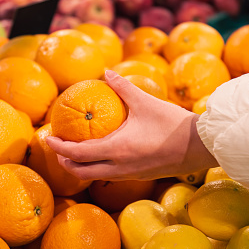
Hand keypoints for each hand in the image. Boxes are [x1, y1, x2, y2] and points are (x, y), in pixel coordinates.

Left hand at [46, 70, 218, 180]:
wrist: (200, 146)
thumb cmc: (172, 123)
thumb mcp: (145, 102)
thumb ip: (123, 87)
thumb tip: (106, 72)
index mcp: (117, 149)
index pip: (78, 153)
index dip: (59, 148)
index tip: (48, 139)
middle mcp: (120, 166)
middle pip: (82, 172)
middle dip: (66, 162)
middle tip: (58, 150)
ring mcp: (130, 174)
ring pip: (96, 176)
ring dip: (82, 167)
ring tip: (76, 153)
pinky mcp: (140, 176)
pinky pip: (111, 175)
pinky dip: (98, 168)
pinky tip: (103, 155)